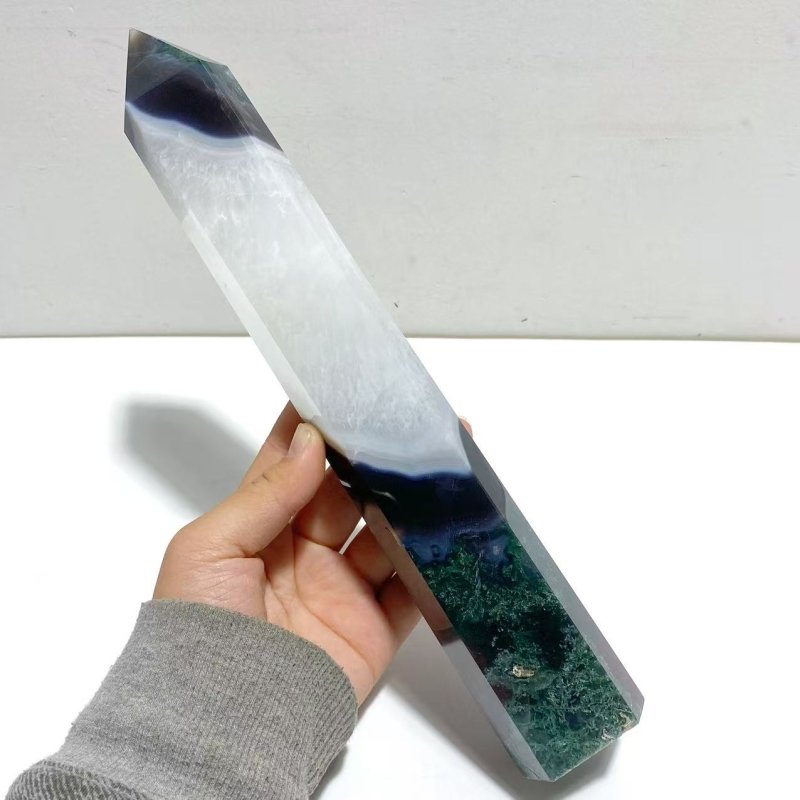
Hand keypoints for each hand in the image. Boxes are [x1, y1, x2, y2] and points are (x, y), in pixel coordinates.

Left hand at [154, 403, 419, 704]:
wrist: (222, 726)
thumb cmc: (196, 631)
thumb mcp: (210, 549)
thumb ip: (264, 494)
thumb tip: (310, 442)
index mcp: (260, 528)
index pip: (290, 464)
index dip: (313, 428)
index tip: (341, 392)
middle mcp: (304, 552)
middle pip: (348, 492)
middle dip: (373, 457)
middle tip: (405, 421)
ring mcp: (342, 588)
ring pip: (387, 532)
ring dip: (412, 502)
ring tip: (441, 465)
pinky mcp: (374, 626)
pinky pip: (412, 588)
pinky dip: (434, 562)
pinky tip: (452, 527)